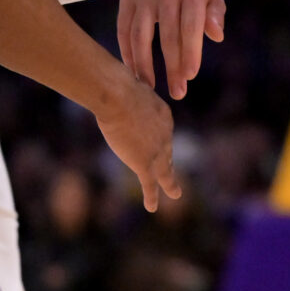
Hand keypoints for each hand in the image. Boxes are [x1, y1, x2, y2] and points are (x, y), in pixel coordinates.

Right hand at [94, 74, 181, 211]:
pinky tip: (152, 207)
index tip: (149, 138)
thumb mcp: (125, 85)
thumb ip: (124, 90)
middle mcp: (165, 133)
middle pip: (167, 151)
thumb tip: (113, 83)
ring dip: (170, 183)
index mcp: (163, 113)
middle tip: (170, 170)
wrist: (119, 96)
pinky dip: (152, 197)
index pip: (161, 130)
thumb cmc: (117, 85)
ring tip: (176, 194)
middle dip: (167, 161)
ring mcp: (157, 150)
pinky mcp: (145, 163)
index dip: (156, 136)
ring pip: (165, 171)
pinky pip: (150, 185)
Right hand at [117, 0, 223, 98]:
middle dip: (172, 67)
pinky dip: (127, 52)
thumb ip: (216, 13)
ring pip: (141, 36)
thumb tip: (216, 35)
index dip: (190, 53)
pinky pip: (124, 30)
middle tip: (178, 92)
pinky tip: (134, 70)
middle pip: (168, 36)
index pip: (190, 27)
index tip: (190, 76)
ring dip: (144, 65)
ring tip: (149, 87)